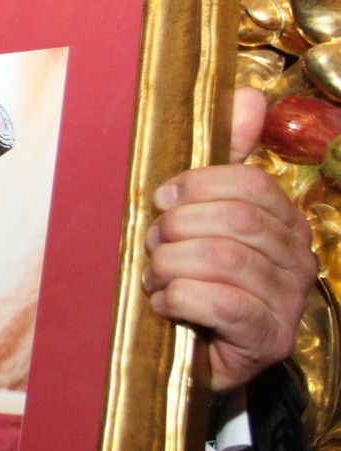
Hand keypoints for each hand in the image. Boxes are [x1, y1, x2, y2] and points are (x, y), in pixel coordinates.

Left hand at [144, 87, 316, 391]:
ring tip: (155, 275)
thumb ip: (224, 159)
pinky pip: (225, 304)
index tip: (160, 198)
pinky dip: (181, 297)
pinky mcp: (267, 340)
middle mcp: (297, 261)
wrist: (189, 354)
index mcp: (284, 223)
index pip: (252, 183)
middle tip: (153, 244)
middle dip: (178, 228)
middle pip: (237, 220)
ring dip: (172, 265)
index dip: (198, 185)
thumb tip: (248, 96)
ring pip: (225, 259)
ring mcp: (286, 303)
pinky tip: (163, 303)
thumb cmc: (195, 278)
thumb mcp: (203, 214)